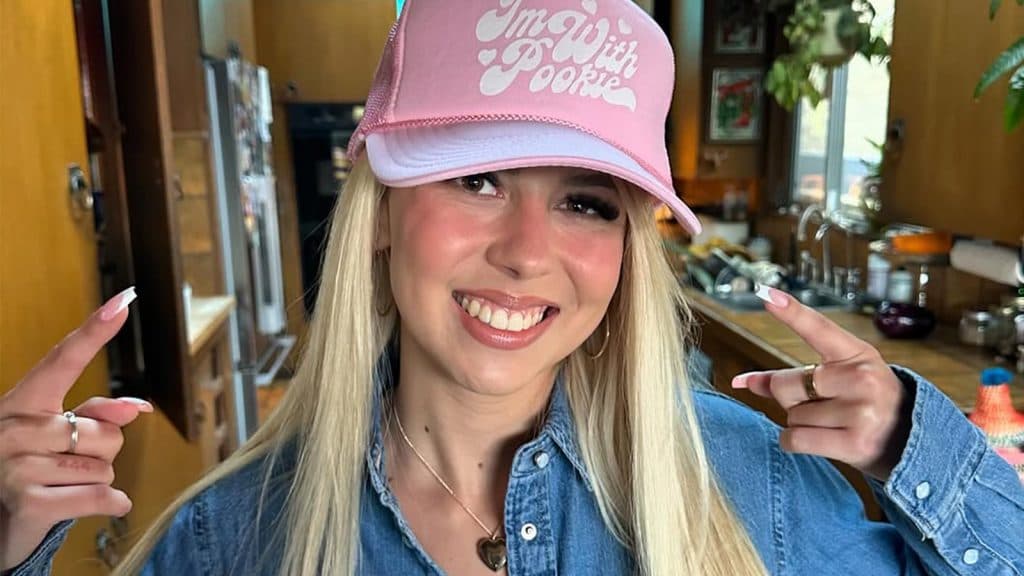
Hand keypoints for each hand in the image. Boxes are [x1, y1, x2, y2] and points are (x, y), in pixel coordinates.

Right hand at [0, 287, 150, 569]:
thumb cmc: (34, 470)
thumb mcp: (58, 436)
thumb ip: (98, 415)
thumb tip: (138, 408)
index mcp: (23, 401)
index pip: (63, 359)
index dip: (95, 331)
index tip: (124, 301)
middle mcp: (13, 427)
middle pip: (105, 431)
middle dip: (103, 451)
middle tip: (67, 464)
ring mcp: (17, 465)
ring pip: (105, 465)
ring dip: (99, 479)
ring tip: (63, 485)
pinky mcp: (29, 502)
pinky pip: (99, 496)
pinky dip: (108, 504)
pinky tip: (96, 506)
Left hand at [731, 286, 912, 480]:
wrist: (910, 441)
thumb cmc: (865, 403)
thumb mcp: (839, 379)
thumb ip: (790, 377)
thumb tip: (741, 381)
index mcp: (857, 354)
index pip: (819, 328)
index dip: (791, 312)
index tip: (767, 295)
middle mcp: (861, 378)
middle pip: (786, 385)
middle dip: (790, 398)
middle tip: (823, 405)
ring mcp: (860, 412)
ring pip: (791, 416)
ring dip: (800, 423)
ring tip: (833, 424)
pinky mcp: (854, 444)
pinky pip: (795, 439)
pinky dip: (794, 443)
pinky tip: (821, 440)